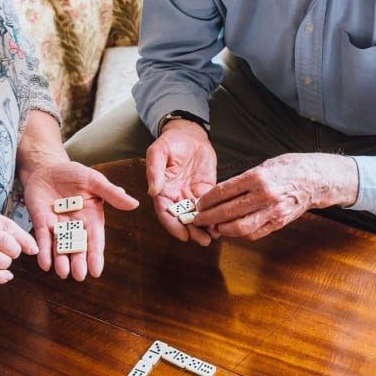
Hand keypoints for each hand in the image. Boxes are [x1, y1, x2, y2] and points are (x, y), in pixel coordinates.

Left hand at [23, 161, 139, 278]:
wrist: (48, 167)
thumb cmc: (74, 174)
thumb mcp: (94, 181)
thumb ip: (111, 193)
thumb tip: (135, 204)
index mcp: (92, 219)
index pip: (95, 240)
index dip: (96, 255)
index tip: (96, 271)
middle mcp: (75, 227)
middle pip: (78, 248)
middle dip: (78, 262)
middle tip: (79, 276)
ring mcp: (57, 227)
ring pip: (60, 248)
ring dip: (61, 261)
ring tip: (63, 272)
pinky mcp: (41, 223)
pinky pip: (43, 239)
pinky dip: (43, 251)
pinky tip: (44, 264)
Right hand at [145, 120, 215, 245]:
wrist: (189, 134)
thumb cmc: (171, 142)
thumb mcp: (158, 152)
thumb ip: (154, 171)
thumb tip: (153, 191)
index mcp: (162, 191)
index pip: (165, 214)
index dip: (173, 226)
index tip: (183, 236)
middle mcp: (176, 197)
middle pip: (182, 220)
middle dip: (192, 232)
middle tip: (203, 240)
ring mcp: (191, 195)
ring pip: (197, 216)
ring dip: (205, 227)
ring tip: (215, 235)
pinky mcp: (206, 190)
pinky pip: (211, 206)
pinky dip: (216, 215)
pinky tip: (223, 222)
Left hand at [194, 153, 357, 240]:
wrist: (316, 179)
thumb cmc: (289, 168)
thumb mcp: (263, 166)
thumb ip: (242, 180)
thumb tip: (220, 194)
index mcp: (258, 177)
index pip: (224, 191)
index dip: (207, 201)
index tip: (199, 204)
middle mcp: (265, 195)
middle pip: (229, 212)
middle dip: (209, 218)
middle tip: (199, 219)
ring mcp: (273, 211)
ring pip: (240, 227)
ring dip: (223, 230)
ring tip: (214, 227)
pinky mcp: (279, 222)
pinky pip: (255, 233)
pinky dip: (240, 234)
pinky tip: (232, 230)